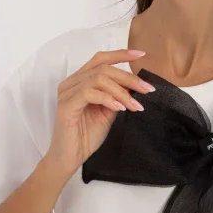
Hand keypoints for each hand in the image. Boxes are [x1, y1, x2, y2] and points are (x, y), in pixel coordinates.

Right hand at [44, 48, 155, 177]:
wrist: (71, 157)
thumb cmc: (86, 135)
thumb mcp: (109, 112)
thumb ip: (118, 96)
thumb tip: (135, 84)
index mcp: (80, 81)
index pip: (100, 59)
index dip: (121, 54)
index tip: (142, 55)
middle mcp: (71, 83)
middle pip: (103, 68)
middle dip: (129, 77)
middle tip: (147, 90)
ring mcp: (67, 93)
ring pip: (98, 79)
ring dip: (121, 91)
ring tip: (135, 105)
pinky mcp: (66, 105)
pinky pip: (90, 93)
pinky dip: (108, 99)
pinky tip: (119, 108)